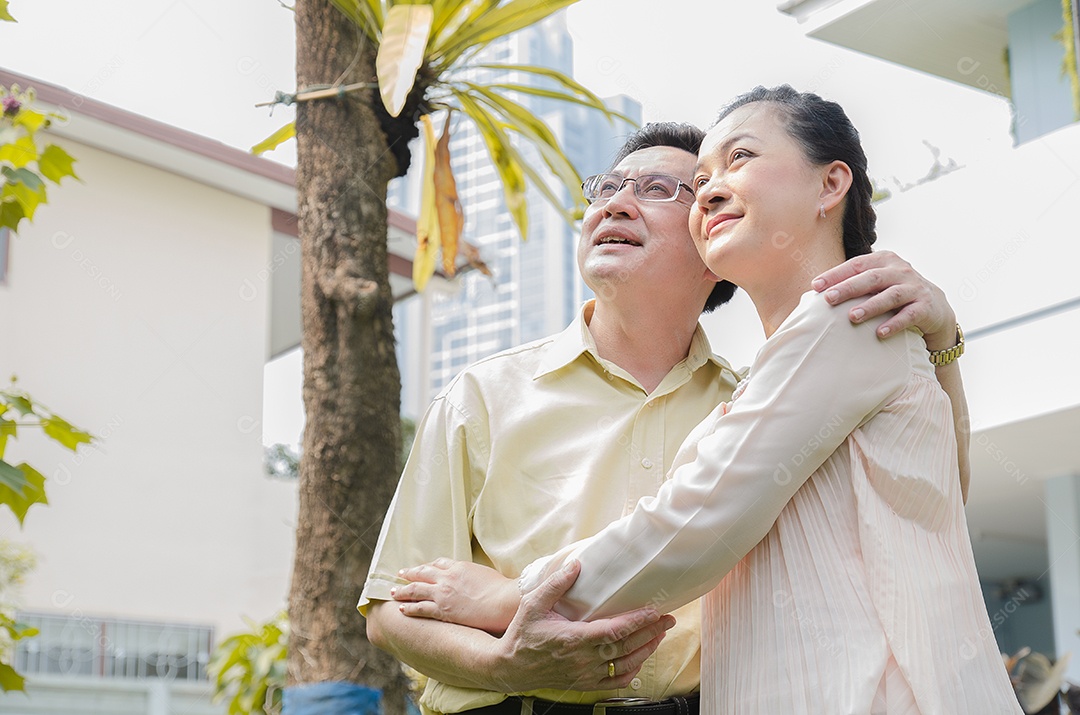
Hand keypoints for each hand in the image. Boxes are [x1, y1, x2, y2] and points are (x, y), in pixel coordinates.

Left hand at [393, 558, 518, 634]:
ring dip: (402, 590)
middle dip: (409, 573)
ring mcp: (444, 594)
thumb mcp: (485, 574)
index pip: (438, 563)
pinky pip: (420, 608)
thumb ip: (472, 574)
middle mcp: (448, 578)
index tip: (421, 569)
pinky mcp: (443, 610)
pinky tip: (402, 608)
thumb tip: (470, 578)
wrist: (505, 601)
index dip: (427, 566)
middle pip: (422, 573)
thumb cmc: (502, 589)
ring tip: (394, 592)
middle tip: (400, 574)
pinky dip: (409, 607)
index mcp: (459, 567)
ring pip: (416, 589)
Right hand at [492, 560, 675, 691]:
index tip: (653, 610)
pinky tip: (640, 659)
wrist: (511, 667)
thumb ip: (555, 584)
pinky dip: (632, 671)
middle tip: (667, 619)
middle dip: (651, 632)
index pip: (614, 630)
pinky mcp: (585, 683)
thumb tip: (576, 565)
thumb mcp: (533, 604)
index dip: (637, 621)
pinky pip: (616, 681)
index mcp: (574, 638)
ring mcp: (586, 673)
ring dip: (646, 649)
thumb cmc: (523, 634)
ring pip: (625, 663)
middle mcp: (584, 659)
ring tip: (660, 634)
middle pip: (626, 646)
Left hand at [812, 251, 956, 349]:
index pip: (856, 265)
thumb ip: (853, 282)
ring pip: (891, 295)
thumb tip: (815, 293)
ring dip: (871, 306)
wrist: (934, 306)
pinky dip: (895, 323)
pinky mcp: (925, 307)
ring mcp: (914, 288)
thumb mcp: (876, 282)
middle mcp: (900, 271)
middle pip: (871, 278)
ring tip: (852, 317)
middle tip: (829, 299)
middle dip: (848, 288)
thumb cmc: (894, 292)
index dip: (836, 274)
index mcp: (884, 260)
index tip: (816, 286)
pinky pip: (909, 315)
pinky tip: (880, 333)